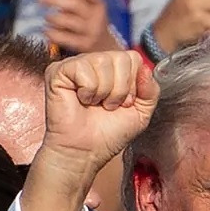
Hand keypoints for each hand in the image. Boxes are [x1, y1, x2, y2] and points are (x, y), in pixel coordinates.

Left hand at [41, 0, 122, 54]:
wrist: (105, 48)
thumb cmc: (90, 21)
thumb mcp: (89, 7)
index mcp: (98, 4)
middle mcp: (97, 18)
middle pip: (75, 5)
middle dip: (55, 0)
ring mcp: (91, 33)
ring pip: (68, 21)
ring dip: (53, 18)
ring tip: (47, 17)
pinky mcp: (84, 46)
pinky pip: (65, 39)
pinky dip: (53, 34)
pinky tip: (47, 31)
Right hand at [41, 49, 159, 171]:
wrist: (85, 152)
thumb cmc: (108, 134)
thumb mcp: (141, 113)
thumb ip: (151, 90)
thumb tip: (146, 67)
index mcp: (113, 69)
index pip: (133, 58)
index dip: (133, 84)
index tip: (124, 104)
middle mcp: (95, 62)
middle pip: (120, 58)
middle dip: (120, 89)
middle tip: (108, 106)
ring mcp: (76, 64)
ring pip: (102, 62)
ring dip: (104, 92)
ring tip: (95, 105)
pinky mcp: (58, 71)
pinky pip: (84, 69)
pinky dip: (88, 90)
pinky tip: (81, 100)